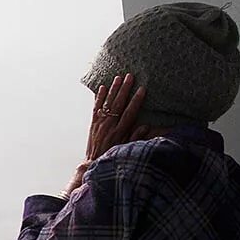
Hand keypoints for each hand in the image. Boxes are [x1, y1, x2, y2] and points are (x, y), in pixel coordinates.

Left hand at [61, 74, 147, 196]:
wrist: (93, 163)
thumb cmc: (113, 156)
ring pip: (107, 103)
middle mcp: (109, 126)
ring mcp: (100, 123)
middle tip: (130, 76)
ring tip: (118, 77)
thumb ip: (136, 137)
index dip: (136, 100)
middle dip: (125, 89)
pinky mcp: (93, 123)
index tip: (142, 89)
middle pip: (118, 104)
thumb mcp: (126, 148)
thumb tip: (146, 126)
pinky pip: (96, 107)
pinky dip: (99, 97)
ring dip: (113, 89)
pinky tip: (102, 87)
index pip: (130, 112)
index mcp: (120, 132)